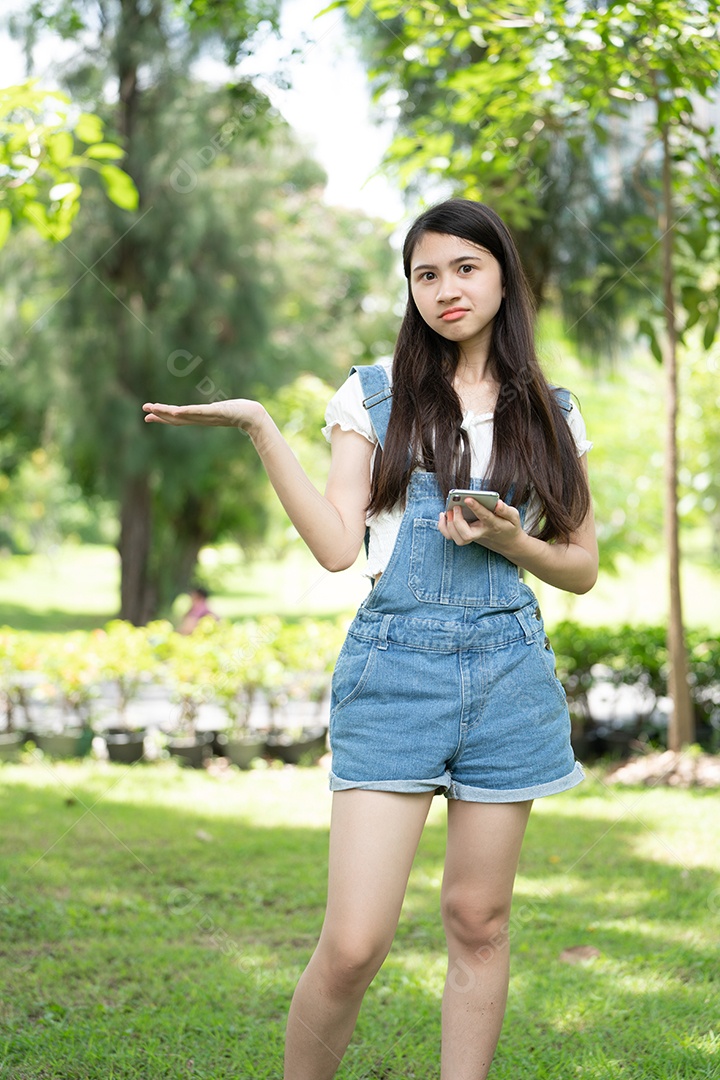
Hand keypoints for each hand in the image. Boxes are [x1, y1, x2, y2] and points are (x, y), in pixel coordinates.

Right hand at [142, 399, 265, 434]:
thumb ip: (214, 410)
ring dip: (167, 412)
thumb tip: (213, 407)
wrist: (253, 416)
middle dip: (160, 414)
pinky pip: (198, 412)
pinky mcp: (215, 412)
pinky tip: (176, 410)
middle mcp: (201, 419)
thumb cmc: (240, 413)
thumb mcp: (222, 410)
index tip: (148, 415)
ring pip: (183, 416)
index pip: (177, 419)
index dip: (162, 417)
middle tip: (144, 410)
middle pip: (176, 418)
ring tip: (153, 408)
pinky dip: (187, 412)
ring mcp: (207, 417)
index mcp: (200, 418)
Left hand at [438, 496, 522, 555]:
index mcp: (494, 524)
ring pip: (457, 538)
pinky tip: (444, 514)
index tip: (467, 498)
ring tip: (448, 510)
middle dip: (457, 521)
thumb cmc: (509, 526)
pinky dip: (443, 527)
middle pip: (466, 535)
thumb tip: (497, 503)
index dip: (476, 508)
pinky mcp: (465, 537)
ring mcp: (473, 537)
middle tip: (455, 507)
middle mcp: (481, 533)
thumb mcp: (514, 517)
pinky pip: (451, 537)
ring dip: (448, 525)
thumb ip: (506, 510)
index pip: (485, 517)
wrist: (507, 543)